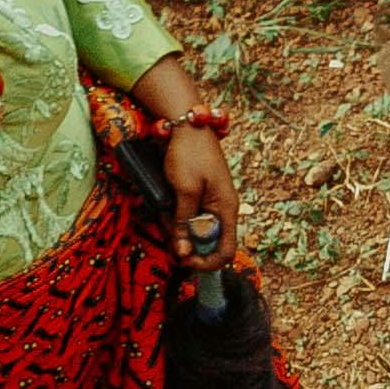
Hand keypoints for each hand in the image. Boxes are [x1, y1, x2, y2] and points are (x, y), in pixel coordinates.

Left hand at [155, 117, 243, 260]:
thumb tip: (183, 254)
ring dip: (178, 229)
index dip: (207, 263)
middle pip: (208, 244)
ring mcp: (211, 203)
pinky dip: (176, 217)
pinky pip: (190, 217)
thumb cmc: (189, 154)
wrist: (187, 126)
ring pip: (196, 231)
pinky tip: (166, 204)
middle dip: (186, 244)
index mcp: (226, 210)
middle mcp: (222, 210)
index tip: (185, 260)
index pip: (226, 251)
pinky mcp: (200, 197)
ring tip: (163, 213)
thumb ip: (184, 223)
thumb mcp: (184, 190)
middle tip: (167, 233)